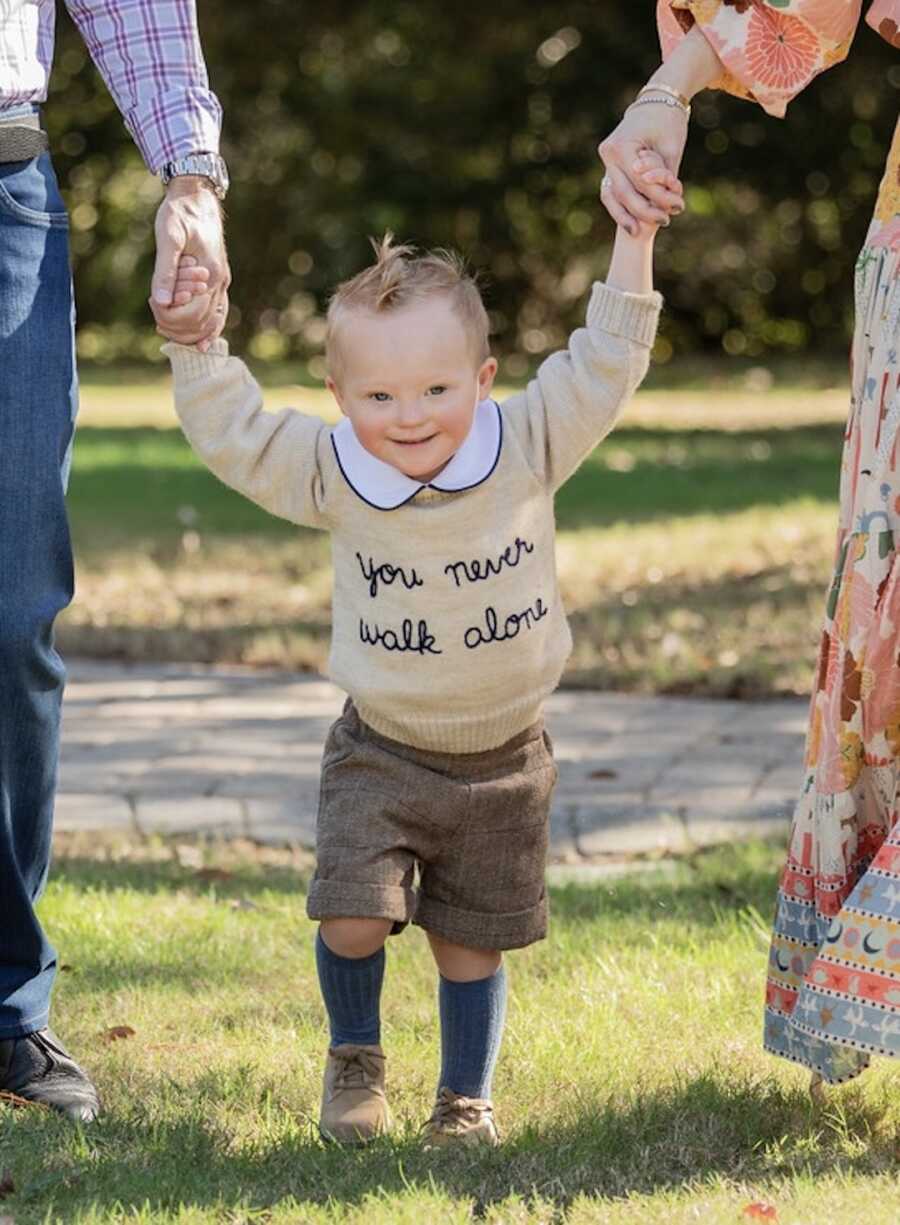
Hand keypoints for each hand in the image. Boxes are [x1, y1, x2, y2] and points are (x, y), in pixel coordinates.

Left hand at [149, 177, 230, 350]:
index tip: (153, 307)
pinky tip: (200, 343)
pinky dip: (209, 329)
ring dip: (192, 333)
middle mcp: (221, 282)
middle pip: (201, 322)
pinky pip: (218, 313)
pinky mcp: (220, 281)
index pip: (192, 313)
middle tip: (157, 322)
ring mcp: (223, 283)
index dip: (171, 317)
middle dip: (178, 327)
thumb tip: (162, 302)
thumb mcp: (168, 237)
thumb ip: (165, 271)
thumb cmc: (180, 213)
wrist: (197, 197)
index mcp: (211, 274)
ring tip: (171, 333)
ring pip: (213, 322)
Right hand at [598, 101, 686, 233]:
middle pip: (625, 192)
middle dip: (646, 210)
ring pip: (613, 196)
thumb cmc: (668, 121)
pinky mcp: (609, 166)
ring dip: (627, 215)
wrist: (656, 102)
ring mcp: (606, 161)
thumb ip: (666, 177)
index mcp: (622, 146)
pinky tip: (630, 224)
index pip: (642, 181)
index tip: (679, 207)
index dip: (660, 197)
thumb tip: (664, 205)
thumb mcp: (672, 148)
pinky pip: (612, 192)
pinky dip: (620, 208)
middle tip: (666, 221)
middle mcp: (609, 154)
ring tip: (640, 232)